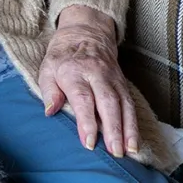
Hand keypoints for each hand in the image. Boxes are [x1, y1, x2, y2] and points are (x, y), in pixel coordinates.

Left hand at [38, 5, 138, 157]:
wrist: (86, 31)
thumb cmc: (63, 55)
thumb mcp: (47, 68)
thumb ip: (48, 90)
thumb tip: (50, 111)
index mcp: (75, 72)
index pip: (83, 98)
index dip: (87, 121)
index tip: (89, 142)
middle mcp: (97, 75)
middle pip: (108, 102)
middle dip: (113, 129)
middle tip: (114, 151)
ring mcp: (113, 78)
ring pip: (124, 103)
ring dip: (128, 128)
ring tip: (129, 150)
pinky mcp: (122, 82)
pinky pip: (130, 103)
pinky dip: (134, 123)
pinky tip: (135, 141)